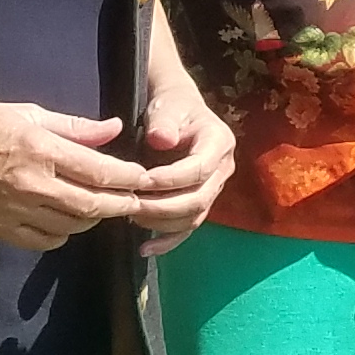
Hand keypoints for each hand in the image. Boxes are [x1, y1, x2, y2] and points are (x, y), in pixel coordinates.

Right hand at [0, 99, 191, 251]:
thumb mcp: (27, 113)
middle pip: (91, 206)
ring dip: (93, 220)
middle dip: (119, 205)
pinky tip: (68, 221)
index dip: (128, 178)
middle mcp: (32, 184)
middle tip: (135, 201)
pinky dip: (64, 234)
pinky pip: (44, 240)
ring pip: (71, 226)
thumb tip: (114, 129)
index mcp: (40, 149)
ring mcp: (15, 210)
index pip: (98, 171)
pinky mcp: (0, 229)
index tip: (145, 178)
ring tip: (103, 208)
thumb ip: (75, 127)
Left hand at [124, 53, 237, 252]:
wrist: (177, 111)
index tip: (140, 181)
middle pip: (198, 199)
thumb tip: (161, 141)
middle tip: (131, 205)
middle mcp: (223, 169)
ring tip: (132, 215)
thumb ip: (164, 122)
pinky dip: (168, 241)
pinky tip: (146, 249)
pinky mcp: (200, 203)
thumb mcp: (167, 106)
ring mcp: (214, 188)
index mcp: (219, 142)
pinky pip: (188, 228)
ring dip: (161, 222)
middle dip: (163, 207)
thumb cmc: (171, 106)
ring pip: (192, 217)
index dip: (170, 179)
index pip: (198, 169)